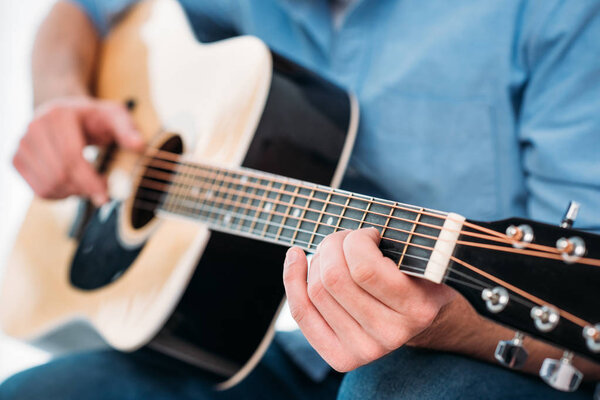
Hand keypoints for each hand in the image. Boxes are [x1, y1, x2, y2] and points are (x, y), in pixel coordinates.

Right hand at [13, 96, 143, 205]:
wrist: (64, 113)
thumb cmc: (93, 117)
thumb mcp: (114, 115)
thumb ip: (127, 129)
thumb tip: (139, 145)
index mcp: (57, 115)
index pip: (71, 157)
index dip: (89, 181)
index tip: (106, 196)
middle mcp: (34, 128)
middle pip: (59, 174)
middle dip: (84, 190)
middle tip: (103, 194)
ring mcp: (21, 144)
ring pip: (48, 185)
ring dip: (73, 194)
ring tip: (89, 185)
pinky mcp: (16, 160)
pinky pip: (39, 190)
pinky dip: (60, 195)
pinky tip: (74, 185)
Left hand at [283, 228, 455, 371]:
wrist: (416, 318)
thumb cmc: (414, 275)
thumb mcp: (419, 255)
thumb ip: (399, 244)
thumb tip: (354, 238)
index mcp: (417, 308)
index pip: (364, 268)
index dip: (356, 240)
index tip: (368, 234)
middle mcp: (391, 334)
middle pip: (333, 278)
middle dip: (332, 246)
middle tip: (345, 239)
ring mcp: (364, 350)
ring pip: (316, 291)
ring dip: (317, 259)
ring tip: (333, 252)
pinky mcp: (341, 358)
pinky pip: (302, 312)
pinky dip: (292, 278)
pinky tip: (296, 256)